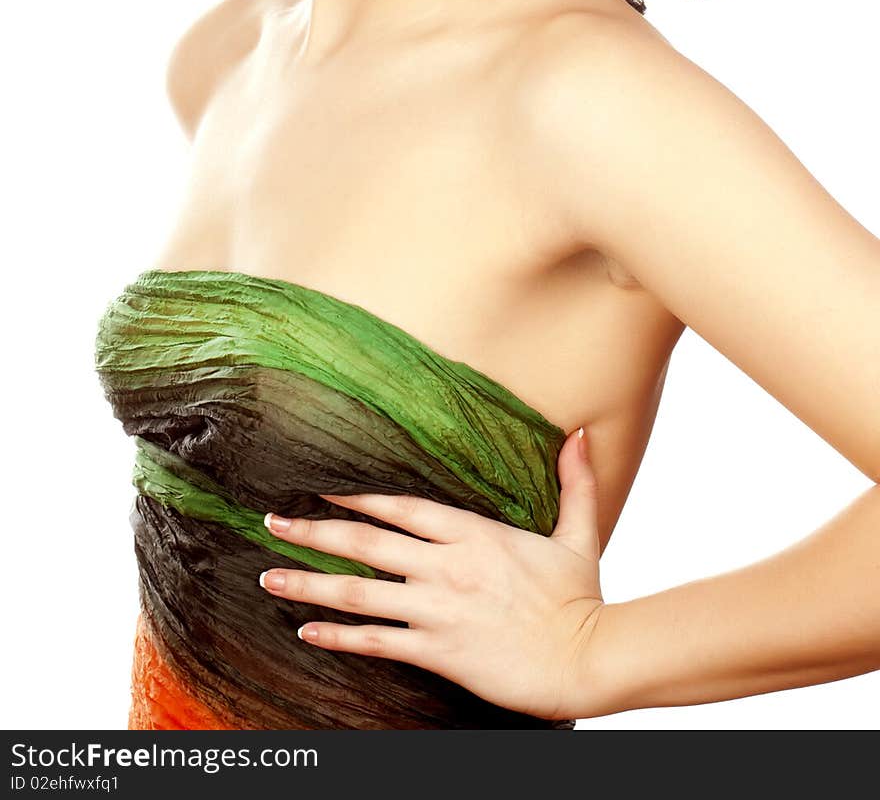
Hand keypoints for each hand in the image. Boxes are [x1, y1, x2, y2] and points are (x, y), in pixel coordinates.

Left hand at [259, 425, 605, 720]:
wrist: (587, 660)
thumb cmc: (581, 598)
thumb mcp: (579, 533)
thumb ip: (574, 481)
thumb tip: (582, 435)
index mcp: (473, 533)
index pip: (400, 506)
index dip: (355, 494)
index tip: (318, 483)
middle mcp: (447, 567)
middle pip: (365, 542)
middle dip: (314, 531)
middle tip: (272, 523)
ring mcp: (438, 610)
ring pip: (359, 592)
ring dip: (310, 584)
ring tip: (269, 578)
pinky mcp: (438, 651)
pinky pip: (377, 641)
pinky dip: (338, 636)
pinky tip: (308, 631)